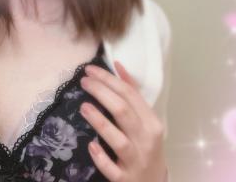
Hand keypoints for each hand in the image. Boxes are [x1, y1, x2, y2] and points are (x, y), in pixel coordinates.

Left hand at [78, 60, 168, 181]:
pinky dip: (101, 157)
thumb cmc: (145, 145)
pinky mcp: (125, 178)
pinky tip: (91, 145)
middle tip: (83, 82)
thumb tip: (117, 65)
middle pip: (123, 112)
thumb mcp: (144, 120)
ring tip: (83, 107)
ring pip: (118, 140)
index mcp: (151, 122)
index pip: (130, 95)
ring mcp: (136, 160)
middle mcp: (146, 140)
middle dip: (102, 93)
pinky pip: (112, 168)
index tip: (89, 70)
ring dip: (100, 122)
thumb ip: (132, 93)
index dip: (109, 79)